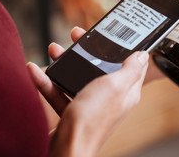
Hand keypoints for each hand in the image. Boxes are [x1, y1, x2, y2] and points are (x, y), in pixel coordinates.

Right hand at [27, 27, 148, 156]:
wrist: (67, 147)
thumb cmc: (93, 118)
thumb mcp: (115, 86)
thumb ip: (130, 70)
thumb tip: (143, 56)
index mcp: (125, 91)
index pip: (131, 65)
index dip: (122, 47)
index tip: (111, 34)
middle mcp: (110, 97)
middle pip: (101, 67)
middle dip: (88, 50)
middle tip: (76, 36)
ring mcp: (91, 105)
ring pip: (79, 78)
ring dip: (65, 62)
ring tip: (54, 49)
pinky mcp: (73, 112)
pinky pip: (60, 92)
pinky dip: (48, 82)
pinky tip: (35, 70)